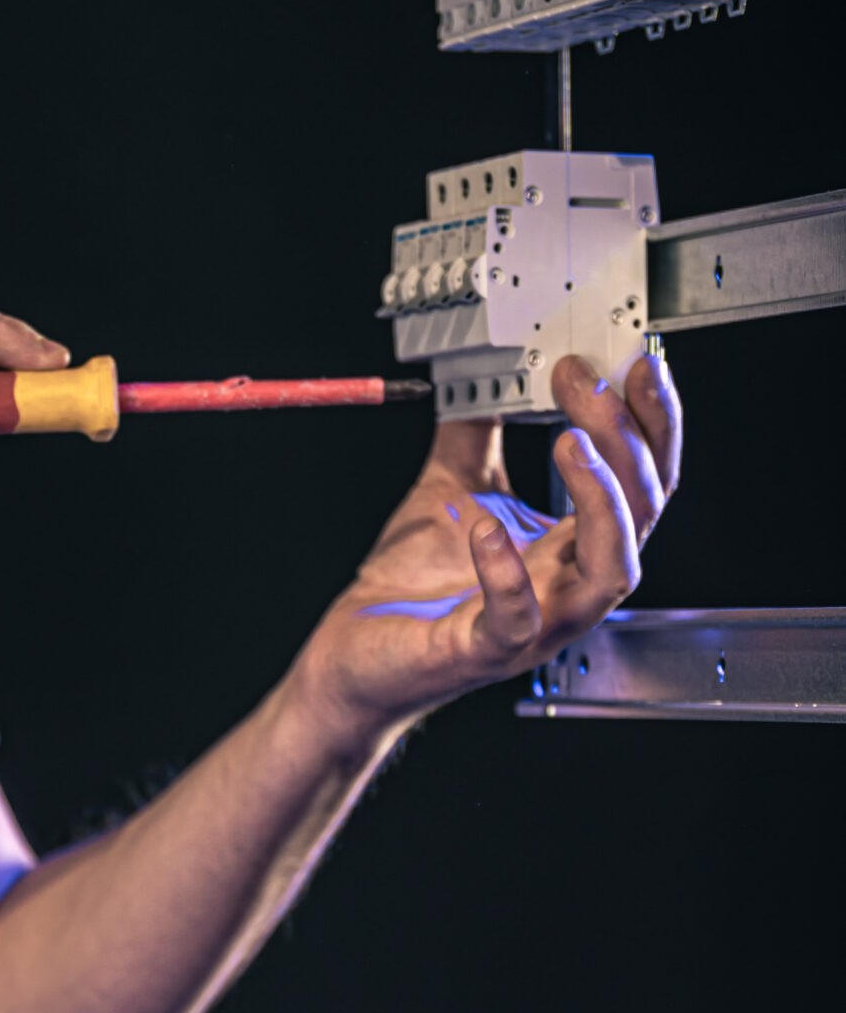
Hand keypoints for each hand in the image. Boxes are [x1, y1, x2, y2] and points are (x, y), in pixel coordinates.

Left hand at [294, 352, 681, 738]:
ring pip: (612, 568)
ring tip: (573, 442)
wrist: (357, 650)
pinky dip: (508, 573)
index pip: (642, 480)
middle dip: (627, 440)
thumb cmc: (414, 582)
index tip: (640, 361)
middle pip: (641, 511)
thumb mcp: (452, 485)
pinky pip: (516, 619)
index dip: (654, 422)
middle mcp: (569, 583)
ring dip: (603, 500)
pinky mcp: (485, 650)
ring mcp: (537, 622)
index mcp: (572, 542)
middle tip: (586, 380)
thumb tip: (488, 370)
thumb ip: (476, 431)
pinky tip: (487, 528)